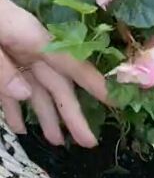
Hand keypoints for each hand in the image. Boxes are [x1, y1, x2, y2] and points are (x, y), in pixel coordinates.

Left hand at [0, 0, 106, 146]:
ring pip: (33, 87)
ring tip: (57, 143)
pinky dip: (13, 108)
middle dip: (71, 112)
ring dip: (44, 114)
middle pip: (55, 81)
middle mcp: (26, 45)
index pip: (70, 61)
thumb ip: (0, 69)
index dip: (95, 81)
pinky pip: (7, 87)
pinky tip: (21, 128)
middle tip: (88, 143)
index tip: (118, 100)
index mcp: (29, 34)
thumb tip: (27, 95)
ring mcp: (10, 52)